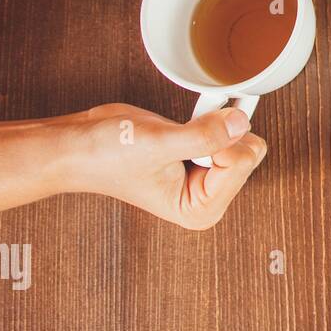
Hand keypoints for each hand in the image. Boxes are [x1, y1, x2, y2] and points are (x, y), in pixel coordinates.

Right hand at [69, 103, 266, 230]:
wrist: (80, 144)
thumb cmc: (107, 154)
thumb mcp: (158, 144)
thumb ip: (204, 136)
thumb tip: (241, 122)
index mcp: (201, 210)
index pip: (241, 163)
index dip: (217, 143)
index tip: (184, 142)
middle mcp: (209, 198)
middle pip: (249, 152)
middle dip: (218, 136)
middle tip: (180, 138)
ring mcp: (208, 178)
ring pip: (242, 139)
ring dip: (213, 126)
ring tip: (178, 135)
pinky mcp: (205, 157)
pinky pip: (229, 130)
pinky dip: (210, 120)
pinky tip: (184, 128)